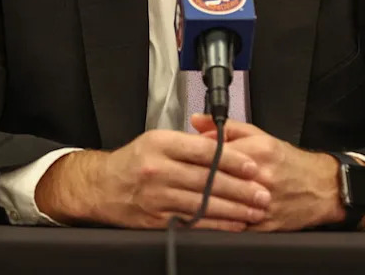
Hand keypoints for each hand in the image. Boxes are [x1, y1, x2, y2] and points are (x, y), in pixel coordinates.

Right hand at [34, 129, 270, 230]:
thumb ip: (189, 142)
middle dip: (240, 188)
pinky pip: (192, 222)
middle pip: (207, 180)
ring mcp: (157, 196)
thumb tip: (224, 143)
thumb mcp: (157, 140)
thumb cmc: (133, 161)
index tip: (253, 166)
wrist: (101, 187)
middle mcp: (158, 170)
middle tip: (262, 193)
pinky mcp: (157, 218)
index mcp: (161, 144)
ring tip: (254, 210)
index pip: (205, 151)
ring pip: (202, 203)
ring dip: (233, 209)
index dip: (233, 160)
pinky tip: (232, 224)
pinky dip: (215, 224)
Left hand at [190, 114, 364, 230]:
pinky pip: (234, 226)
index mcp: (258, 153)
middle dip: (192, 180)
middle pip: (216, 180)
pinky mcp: (264, 225)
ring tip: (180, 200)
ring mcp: (262, 203)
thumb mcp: (261, 136)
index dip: (193, 156)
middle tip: (174, 179)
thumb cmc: (290, 163)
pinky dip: (217, 223)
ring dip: (200, 203)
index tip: (178, 158)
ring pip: (222, 205)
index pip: (216, 154)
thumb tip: (196, 122)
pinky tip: (202, 220)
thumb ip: (227, 129)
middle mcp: (260, 178)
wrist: (322, 188)